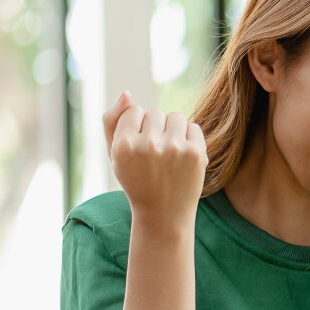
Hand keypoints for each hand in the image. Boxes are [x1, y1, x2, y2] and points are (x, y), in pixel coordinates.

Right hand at [102, 91, 207, 227]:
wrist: (164, 215)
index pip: (133, 111)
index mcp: (124, 145)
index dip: (137, 129)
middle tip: (155, 157)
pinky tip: (183, 158)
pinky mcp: (196, 154)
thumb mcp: (115, 155)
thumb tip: (127, 94)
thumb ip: (112, 122)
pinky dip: (190, 139)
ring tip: (170, 154)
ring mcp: (175, 149)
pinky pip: (193, 127)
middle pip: (155, 113)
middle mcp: (148, 145)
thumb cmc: (136, 182)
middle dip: (155, 130)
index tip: (139, 150)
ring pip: (175, 117)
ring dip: (173, 131)